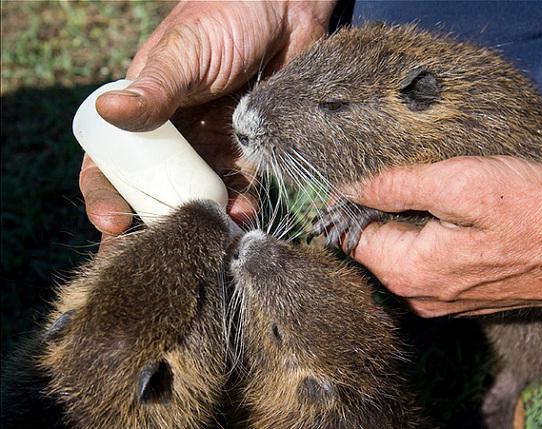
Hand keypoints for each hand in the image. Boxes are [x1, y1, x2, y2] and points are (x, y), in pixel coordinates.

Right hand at [79, 1, 335, 238]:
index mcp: (146, 116)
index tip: (111, 223)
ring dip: (204, 221)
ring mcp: (214, 148)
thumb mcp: (184, 52)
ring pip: (200, 198)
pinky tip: (245, 214)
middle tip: (159, 258)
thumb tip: (109, 112)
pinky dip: (243, 206)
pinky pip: (243, 188)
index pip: (114, 163)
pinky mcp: (251, 153)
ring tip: (214, 235)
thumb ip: (154, 88)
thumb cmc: (225, 17)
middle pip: (156, 193)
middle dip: (154, 226)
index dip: (106, 195)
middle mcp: (176, 139)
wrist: (286, 8)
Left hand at [345, 156, 541, 316]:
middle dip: (379, 213)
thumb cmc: (537, 211)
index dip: (350, 205)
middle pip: (375, 249)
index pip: (351, 239)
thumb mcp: (459, 183)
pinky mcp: (464, 296)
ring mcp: (443, 301)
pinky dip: (428, 240)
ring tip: (433, 196)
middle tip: (406, 179)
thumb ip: (395, 186)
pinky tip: (453, 220)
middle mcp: (419, 296)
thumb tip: (348, 188)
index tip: (359, 177)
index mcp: (409, 272)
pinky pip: (427, 266)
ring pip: (401, 256)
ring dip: (406, 224)